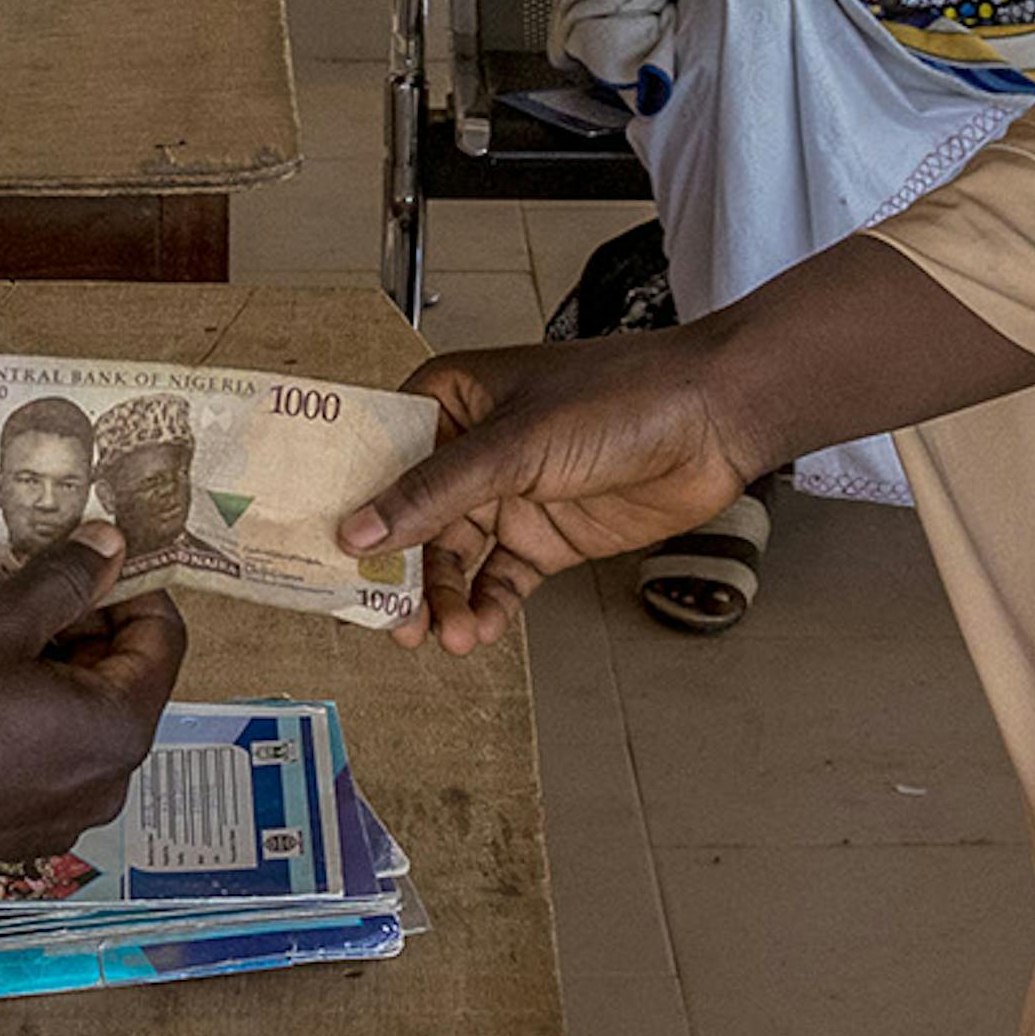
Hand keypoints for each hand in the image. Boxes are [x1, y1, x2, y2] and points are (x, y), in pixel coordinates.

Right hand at [0, 540, 183, 997]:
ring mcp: (71, 814)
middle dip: (82, 628)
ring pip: (84, 720)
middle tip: (17, 597)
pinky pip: (53, 759)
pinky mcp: (31, 831)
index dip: (127, 588)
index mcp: (118, 729)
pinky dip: (30, 720)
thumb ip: (65, 578)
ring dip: (51, 672)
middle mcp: (110, 781)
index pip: (163, 639)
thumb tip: (112, 545)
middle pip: (123, 680)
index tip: (80, 560)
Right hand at [344, 335, 776, 651]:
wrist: (713, 423)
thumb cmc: (618, 399)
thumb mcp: (516, 445)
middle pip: (410, 522)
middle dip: (398, 574)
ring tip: (447, 636)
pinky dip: (485, 608)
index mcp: (450, 400)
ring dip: (443, 600)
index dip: (349, 507)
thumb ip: (435, 493)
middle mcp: (471, 449)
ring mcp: (509, 496)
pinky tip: (480, 630)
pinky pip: (498, 581)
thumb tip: (357, 532)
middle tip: (388, 622)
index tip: (321, 559)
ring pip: (452, 560)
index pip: (378, 457)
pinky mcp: (545, 537)